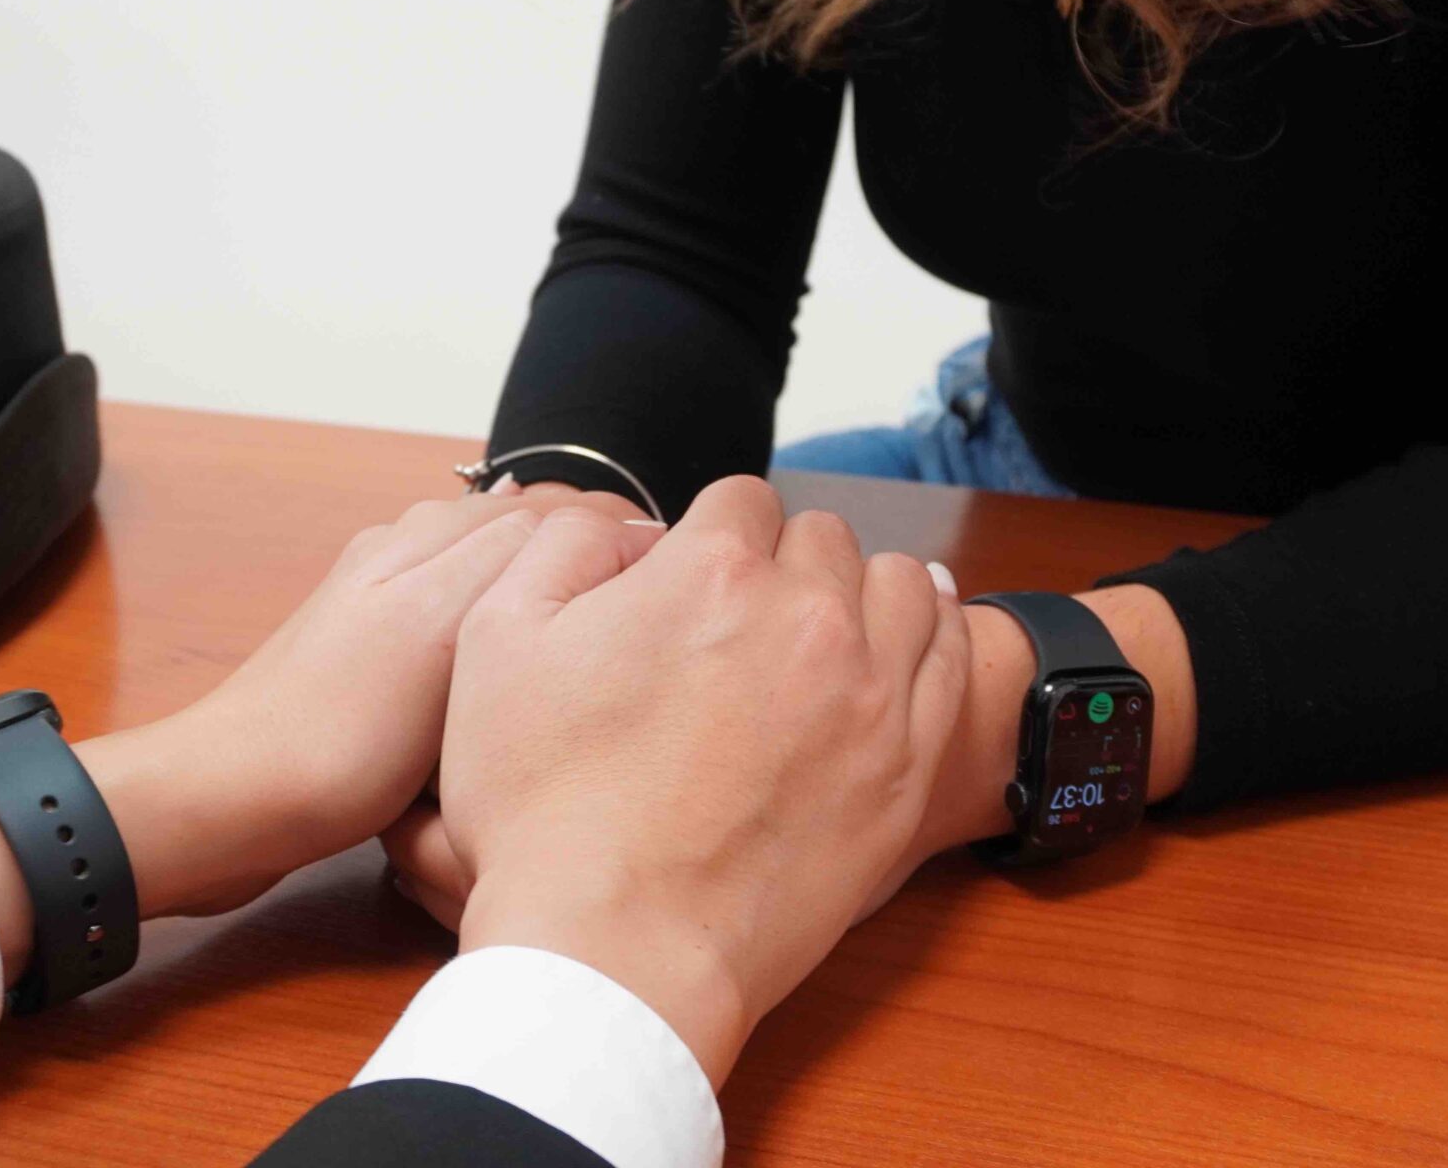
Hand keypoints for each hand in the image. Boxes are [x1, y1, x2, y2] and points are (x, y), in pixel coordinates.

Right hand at [388, 476, 970, 1085]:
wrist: (614, 947)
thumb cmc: (542, 807)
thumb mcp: (495, 643)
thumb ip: (565, 549)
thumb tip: (628, 528)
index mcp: (710, 570)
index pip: (741, 499)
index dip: (711, 537)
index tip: (694, 585)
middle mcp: (806, 614)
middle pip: (821, 539)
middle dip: (783, 566)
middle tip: (743, 628)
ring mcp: (870, 692)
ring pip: (901, 586)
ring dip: (862, 595)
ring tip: (826, 635)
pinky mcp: (907, 768)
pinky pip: (952, 662)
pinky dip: (933, 641)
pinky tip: (904, 649)